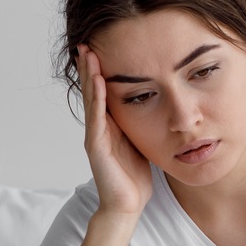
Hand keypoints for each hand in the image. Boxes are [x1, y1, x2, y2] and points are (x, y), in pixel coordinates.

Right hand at [76, 44, 152, 217]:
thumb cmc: (135, 176)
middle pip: (93, 89)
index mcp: (110, 124)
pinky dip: (96, 98)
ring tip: (87, 52)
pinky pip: (96, 117)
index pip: (103, 90)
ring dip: (89, 74)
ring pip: (91, 99)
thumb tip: (159, 104)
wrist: (127, 204)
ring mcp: (95, 135)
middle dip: (90, 65)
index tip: (102, 46)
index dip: (101, 69)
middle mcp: (100, 126)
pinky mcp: (96, 147)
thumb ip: (143, 122)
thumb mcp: (142, 140)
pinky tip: (97, 81)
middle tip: (87, 41)